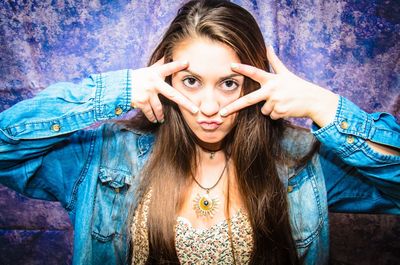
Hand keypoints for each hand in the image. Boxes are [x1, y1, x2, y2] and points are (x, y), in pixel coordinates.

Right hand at [131, 58, 198, 122]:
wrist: (121, 85)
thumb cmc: (139, 77)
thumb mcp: (150, 69)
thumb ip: (160, 64)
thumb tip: (168, 53)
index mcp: (156, 73)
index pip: (168, 68)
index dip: (177, 65)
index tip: (187, 62)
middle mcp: (153, 83)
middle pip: (172, 95)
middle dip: (185, 103)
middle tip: (196, 111)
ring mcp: (147, 93)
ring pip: (159, 108)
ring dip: (160, 115)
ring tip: (162, 119)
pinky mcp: (141, 102)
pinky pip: (150, 112)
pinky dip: (152, 117)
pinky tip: (154, 120)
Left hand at [220, 46, 338, 127]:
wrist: (313, 100)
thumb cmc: (297, 85)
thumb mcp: (286, 72)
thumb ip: (274, 60)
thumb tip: (268, 45)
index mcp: (271, 79)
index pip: (254, 72)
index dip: (243, 68)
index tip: (231, 66)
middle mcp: (271, 90)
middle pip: (249, 100)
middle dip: (234, 107)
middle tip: (222, 113)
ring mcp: (275, 102)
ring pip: (263, 111)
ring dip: (270, 108)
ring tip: (282, 102)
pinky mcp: (280, 112)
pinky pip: (271, 116)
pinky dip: (276, 114)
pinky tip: (285, 108)